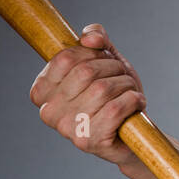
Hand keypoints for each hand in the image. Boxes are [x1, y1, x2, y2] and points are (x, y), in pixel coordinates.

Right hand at [30, 22, 146, 168]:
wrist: (132, 131)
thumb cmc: (114, 94)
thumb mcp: (105, 60)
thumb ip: (96, 40)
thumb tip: (89, 37)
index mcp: (43, 90)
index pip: (65, 57)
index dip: (93, 53)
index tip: (104, 61)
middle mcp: (48, 111)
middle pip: (85, 72)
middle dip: (113, 68)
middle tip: (122, 77)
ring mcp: (66, 128)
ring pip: (102, 89)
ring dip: (126, 84)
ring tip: (129, 92)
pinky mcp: (88, 141)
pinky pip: (115, 109)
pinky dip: (133, 100)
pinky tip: (135, 104)